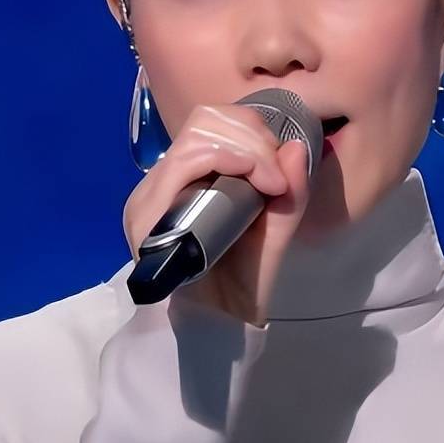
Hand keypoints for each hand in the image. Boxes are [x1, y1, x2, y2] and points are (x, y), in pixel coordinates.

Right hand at [122, 103, 313, 327]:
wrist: (221, 322)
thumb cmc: (242, 276)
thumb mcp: (275, 226)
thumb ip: (289, 188)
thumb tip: (295, 144)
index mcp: (186, 178)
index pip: (210, 123)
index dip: (252, 128)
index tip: (281, 163)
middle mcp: (161, 181)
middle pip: (205, 120)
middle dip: (253, 135)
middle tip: (277, 174)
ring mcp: (150, 197)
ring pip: (199, 135)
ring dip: (247, 148)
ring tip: (270, 182)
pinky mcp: (148, 213)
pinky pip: (187, 162)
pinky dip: (230, 159)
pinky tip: (257, 181)